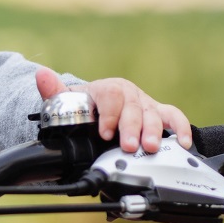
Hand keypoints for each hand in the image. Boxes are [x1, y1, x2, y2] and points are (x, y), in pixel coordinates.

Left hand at [35, 68, 190, 153]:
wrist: (95, 112)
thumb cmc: (83, 110)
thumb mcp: (66, 103)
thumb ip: (53, 92)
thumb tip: (41, 74)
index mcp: (106, 90)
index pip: (112, 96)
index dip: (110, 115)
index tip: (104, 133)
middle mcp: (129, 95)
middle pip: (134, 107)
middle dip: (133, 128)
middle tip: (130, 146)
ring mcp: (145, 105)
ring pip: (155, 114)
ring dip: (155, 132)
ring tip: (152, 148)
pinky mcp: (159, 115)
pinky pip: (174, 117)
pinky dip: (181, 129)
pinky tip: (182, 143)